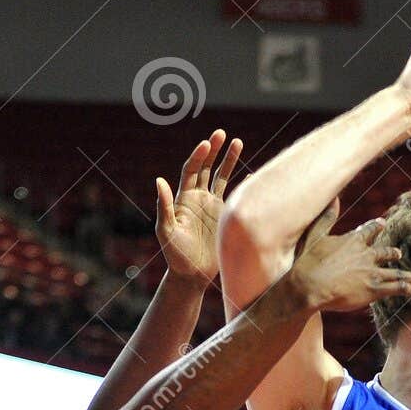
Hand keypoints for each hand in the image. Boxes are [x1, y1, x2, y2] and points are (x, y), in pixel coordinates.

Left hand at [157, 129, 241, 286]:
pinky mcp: (225, 216)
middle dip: (213, 150)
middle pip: (206, 167)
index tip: (206, 145)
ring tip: (237, 141)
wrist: (193, 275)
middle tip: (221, 134)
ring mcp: (212, 206)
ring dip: (228, 160)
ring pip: (221, 177)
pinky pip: (234, 194)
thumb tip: (159, 180)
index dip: (198, 156)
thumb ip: (164, 207)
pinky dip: (241, 182)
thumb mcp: (166, 231)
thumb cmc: (176, 255)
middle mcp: (198, 198)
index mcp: (183, 199)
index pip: (191, 170)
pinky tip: (250, 171)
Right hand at [285, 202, 410, 312]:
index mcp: (353, 240)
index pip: (369, 230)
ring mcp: (372, 273)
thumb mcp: (315, 234)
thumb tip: (333, 196)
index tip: (382, 224)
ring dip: (410, 276)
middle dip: (392, 253)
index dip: (376, 227)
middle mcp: (366, 255)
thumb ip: (326, 216)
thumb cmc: (308, 262)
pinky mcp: (373, 289)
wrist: (310, 286)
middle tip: (398, 253)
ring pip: (397, 273)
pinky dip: (404, 288)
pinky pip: (394, 288)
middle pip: (385, 253)